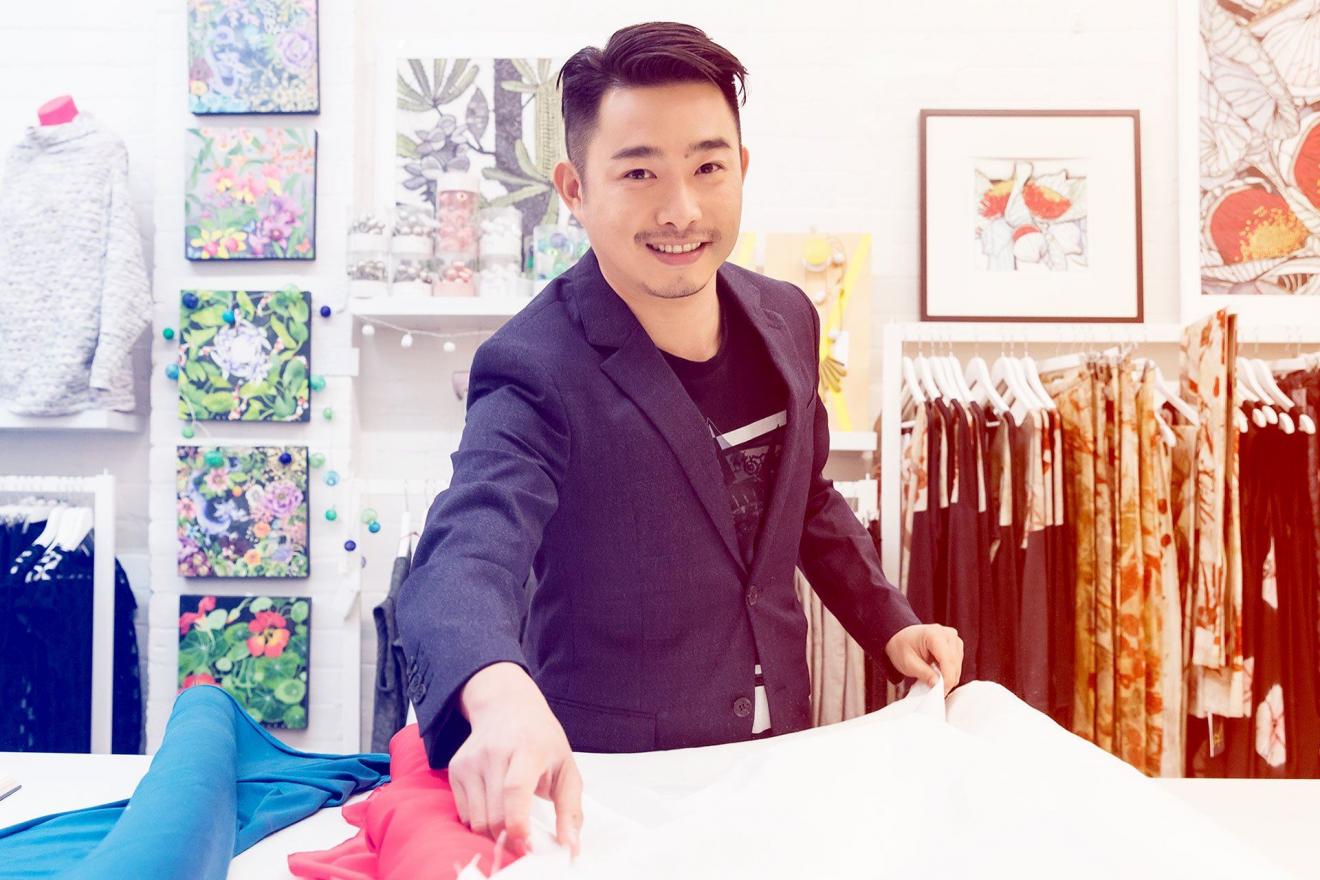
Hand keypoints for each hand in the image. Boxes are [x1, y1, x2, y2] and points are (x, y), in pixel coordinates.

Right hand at [452, 662, 582, 858]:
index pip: (515, 788)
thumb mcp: (567, 768)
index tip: (526, 843)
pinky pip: (465, 814)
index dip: (517, 821)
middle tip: (526, 842)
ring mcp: (471, 760)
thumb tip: (570, 848)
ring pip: (477, 820)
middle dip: (510, 838)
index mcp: (528, 748)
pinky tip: (495, 806)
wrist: (508, 706)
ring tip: (512, 823)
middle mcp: (495, 752)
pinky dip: (480, 821)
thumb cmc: (542, 740)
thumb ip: (571, 810)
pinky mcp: (456, 768)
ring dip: (495, 833)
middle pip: (494, 813)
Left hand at [884, 624, 963, 691]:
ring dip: (949, 676)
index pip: (947, 660)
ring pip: (958, 664)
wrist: (900, 637)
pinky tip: (938, 673)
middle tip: (937, 691)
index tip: (942, 692)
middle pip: (955, 663)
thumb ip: (923, 673)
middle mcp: (947, 633)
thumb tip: (937, 684)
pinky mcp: (955, 644)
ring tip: (935, 680)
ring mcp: (953, 638)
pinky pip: (957, 662)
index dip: (947, 679)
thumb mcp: (907, 663)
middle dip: (948, 680)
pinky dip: (950, 671)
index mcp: (934, 634)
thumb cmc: (902, 647)